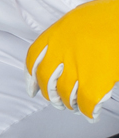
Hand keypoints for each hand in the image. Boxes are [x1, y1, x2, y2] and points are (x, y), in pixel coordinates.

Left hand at [26, 0, 118, 120]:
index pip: (33, 59)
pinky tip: (92, 114)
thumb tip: (56, 58)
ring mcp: (79, 65)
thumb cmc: (110, 18)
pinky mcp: (97, 78)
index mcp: (58, 33)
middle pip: (48, 81)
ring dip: (69, 104)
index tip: (33, 90)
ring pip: (66, 94)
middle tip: (58, 102)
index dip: (32, 78)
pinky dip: (89, 111)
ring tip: (75, 106)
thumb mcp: (79, 20)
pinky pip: (87, 102)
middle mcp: (63, 50)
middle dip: (52, 96)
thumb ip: (65, 39)